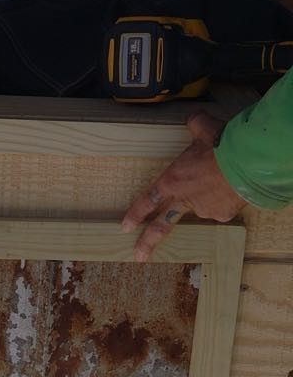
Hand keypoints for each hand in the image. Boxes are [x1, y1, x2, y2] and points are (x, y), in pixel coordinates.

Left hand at [121, 111, 245, 261]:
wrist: (251, 161)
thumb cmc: (224, 144)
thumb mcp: (205, 129)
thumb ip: (196, 126)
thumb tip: (194, 120)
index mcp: (173, 180)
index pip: (148, 200)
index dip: (135, 214)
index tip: (125, 227)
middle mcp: (185, 199)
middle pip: (162, 225)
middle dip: (148, 242)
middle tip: (139, 256)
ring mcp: (203, 210)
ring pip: (201, 206)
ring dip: (209, 196)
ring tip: (223, 180)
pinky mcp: (223, 215)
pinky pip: (222, 207)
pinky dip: (227, 198)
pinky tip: (235, 186)